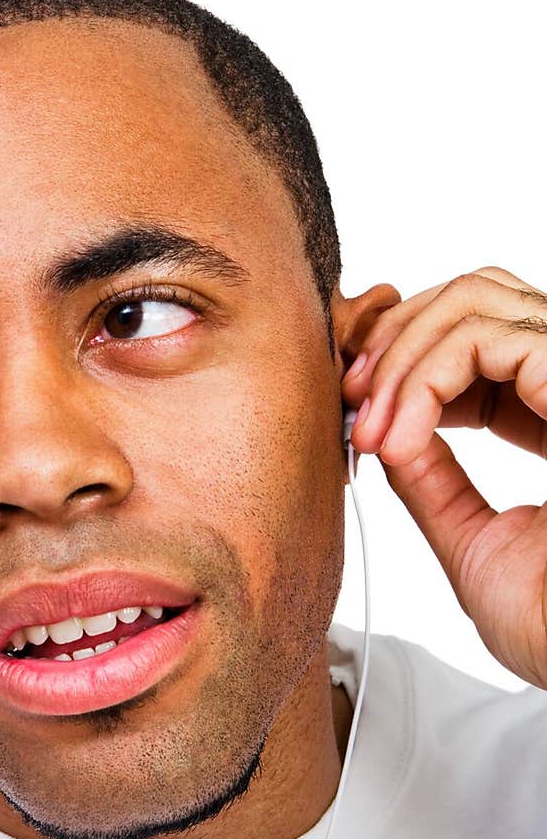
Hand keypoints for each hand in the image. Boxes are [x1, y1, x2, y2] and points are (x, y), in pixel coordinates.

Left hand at [340, 266, 546, 688]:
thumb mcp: (473, 540)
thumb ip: (432, 482)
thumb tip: (385, 435)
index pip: (481, 339)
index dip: (409, 357)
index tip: (358, 412)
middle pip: (476, 297)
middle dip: (395, 340)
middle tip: (352, 401)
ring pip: (477, 299)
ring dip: (401, 356)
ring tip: (373, 431)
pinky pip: (486, 338)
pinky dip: (423, 378)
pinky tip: (399, 439)